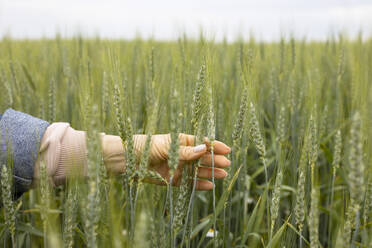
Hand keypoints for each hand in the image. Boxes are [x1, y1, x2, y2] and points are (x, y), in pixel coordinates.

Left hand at [102, 133, 230, 189]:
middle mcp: (183, 154)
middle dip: (215, 160)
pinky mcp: (173, 179)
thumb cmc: (147, 146)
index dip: (215, 146)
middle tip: (227, 164)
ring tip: (223, 175)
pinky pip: (189, 183)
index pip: (202, 143)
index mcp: (182, 141)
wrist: (128, 159)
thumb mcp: (167, 146)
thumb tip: (205, 149)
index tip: (227, 149)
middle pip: (203, 158)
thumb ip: (186, 151)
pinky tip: (210, 185)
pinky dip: (199, 185)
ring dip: (210, 173)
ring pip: (198, 171)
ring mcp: (179, 167)